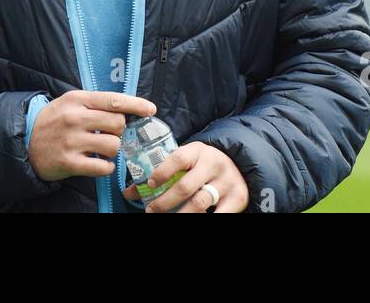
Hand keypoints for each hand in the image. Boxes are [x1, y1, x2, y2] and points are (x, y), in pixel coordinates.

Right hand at [28, 90, 156, 181]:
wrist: (25, 142)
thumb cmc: (53, 121)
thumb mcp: (70, 102)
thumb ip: (95, 104)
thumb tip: (127, 110)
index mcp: (77, 99)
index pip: (114, 100)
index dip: (136, 105)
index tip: (150, 110)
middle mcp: (75, 118)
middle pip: (118, 123)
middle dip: (120, 130)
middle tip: (110, 133)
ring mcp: (71, 141)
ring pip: (113, 146)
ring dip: (113, 149)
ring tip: (101, 148)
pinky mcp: (69, 162)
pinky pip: (102, 167)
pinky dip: (106, 167)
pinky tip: (99, 163)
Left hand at [122, 141, 248, 211]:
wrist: (240, 163)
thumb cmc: (203, 165)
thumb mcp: (186, 162)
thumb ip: (161, 175)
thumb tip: (129, 192)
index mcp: (197, 151)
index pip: (178, 159)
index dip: (162, 172)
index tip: (149, 184)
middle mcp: (213, 164)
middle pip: (186, 187)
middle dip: (164, 202)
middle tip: (151, 211)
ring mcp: (226, 182)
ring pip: (200, 204)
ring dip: (180, 215)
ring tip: (168, 219)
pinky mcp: (238, 197)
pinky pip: (219, 215)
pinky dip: (205, 219)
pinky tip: (189, 218)